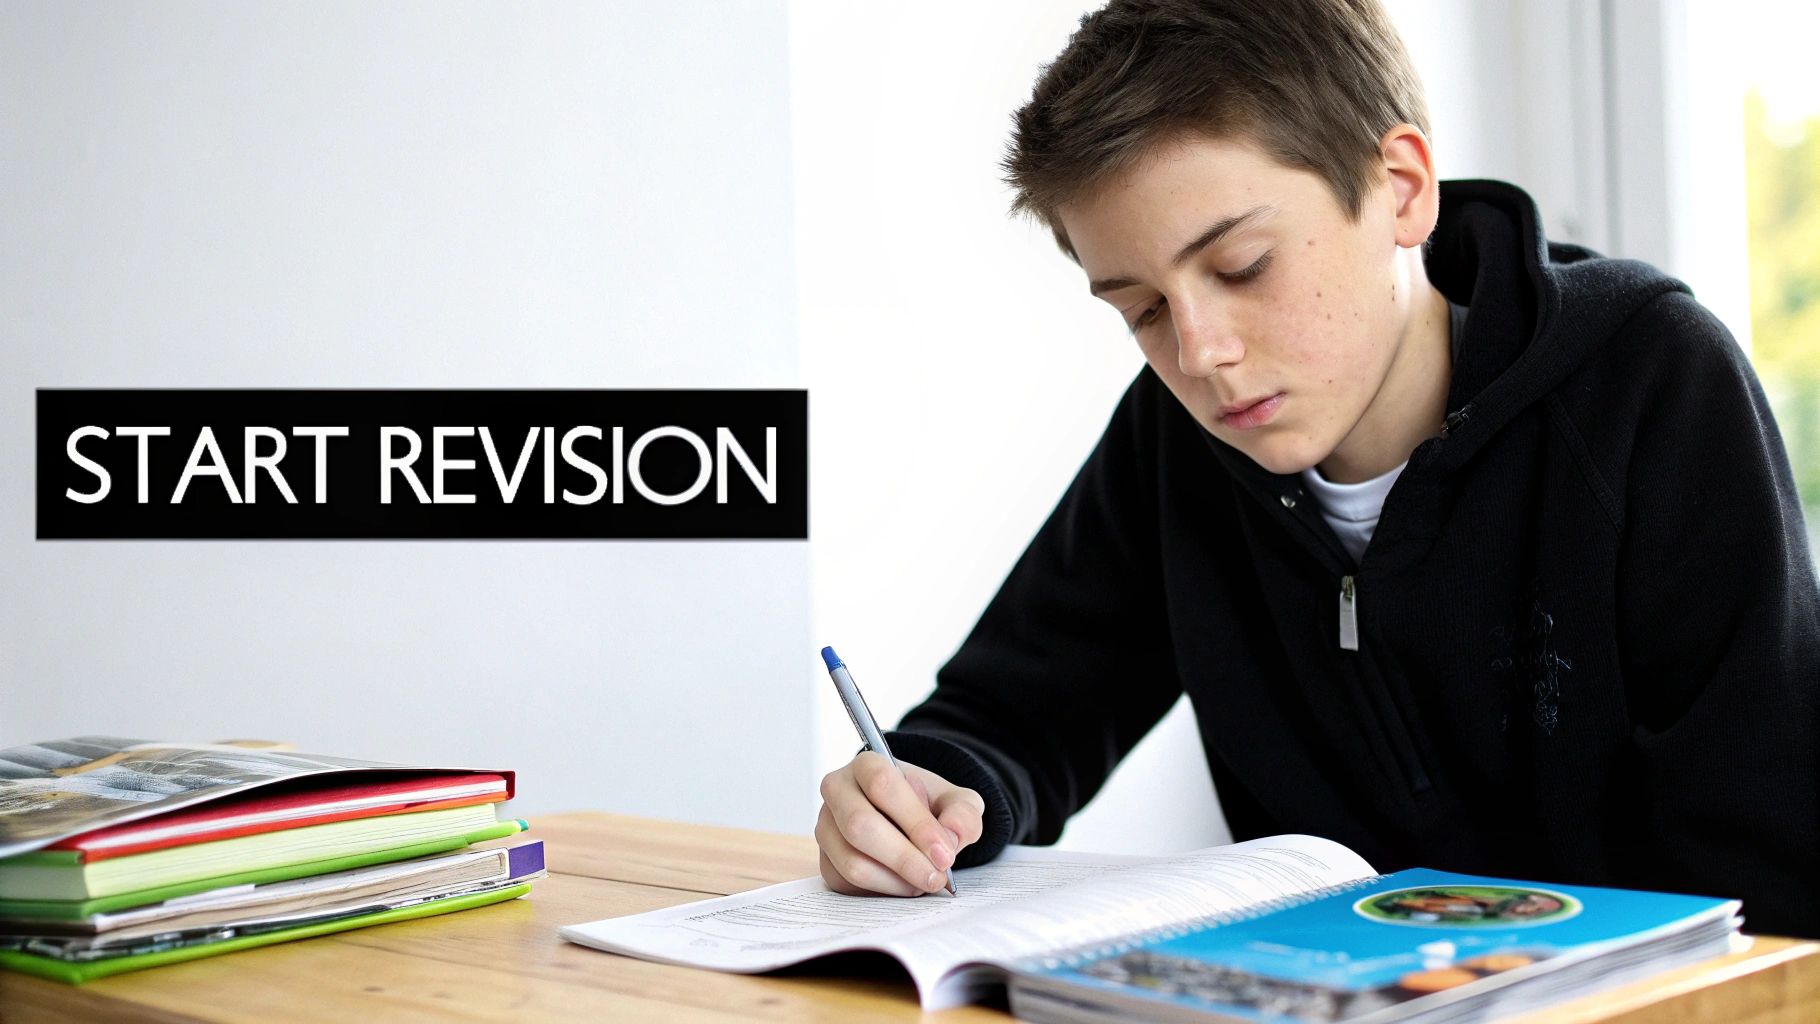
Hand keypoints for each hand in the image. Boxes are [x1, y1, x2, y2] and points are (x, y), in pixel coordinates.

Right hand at [815, 752, 984, 895]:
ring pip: (852, 861)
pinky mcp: (825, 861)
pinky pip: (848, 884)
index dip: (915, 823)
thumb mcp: (957, 802)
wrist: (908, 820)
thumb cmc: (929, 805)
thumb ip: (962, 813)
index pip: (883, 786)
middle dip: (904, 858)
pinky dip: (882, 891)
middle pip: (860, 826)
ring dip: (895, 880)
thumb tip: (950, 837)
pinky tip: (905, 884)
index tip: (944, 853)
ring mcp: (826, 828)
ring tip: (924, 880)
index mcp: (867, 764)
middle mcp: (838, 791)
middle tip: (936, 877)